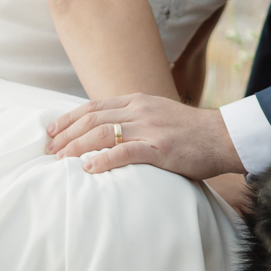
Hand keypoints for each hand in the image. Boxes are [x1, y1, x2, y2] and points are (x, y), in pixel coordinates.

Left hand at [46, 93, 243, 180]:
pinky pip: (125, 152)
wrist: (223, 137)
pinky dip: (103, 159)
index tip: (51, 132)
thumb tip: (109, 133)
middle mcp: (140, 110)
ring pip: (103, 133)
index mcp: (138, 101)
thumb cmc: (192, 133)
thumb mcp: (159, 116)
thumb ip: (136, 120)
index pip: (93, 106)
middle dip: (66, 135)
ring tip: (60, 161)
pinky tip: (88, 168)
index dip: (68, 119)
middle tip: (48, 151)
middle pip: (92, 118)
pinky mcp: (160, 148)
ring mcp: (149, 128)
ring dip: (76, 148)